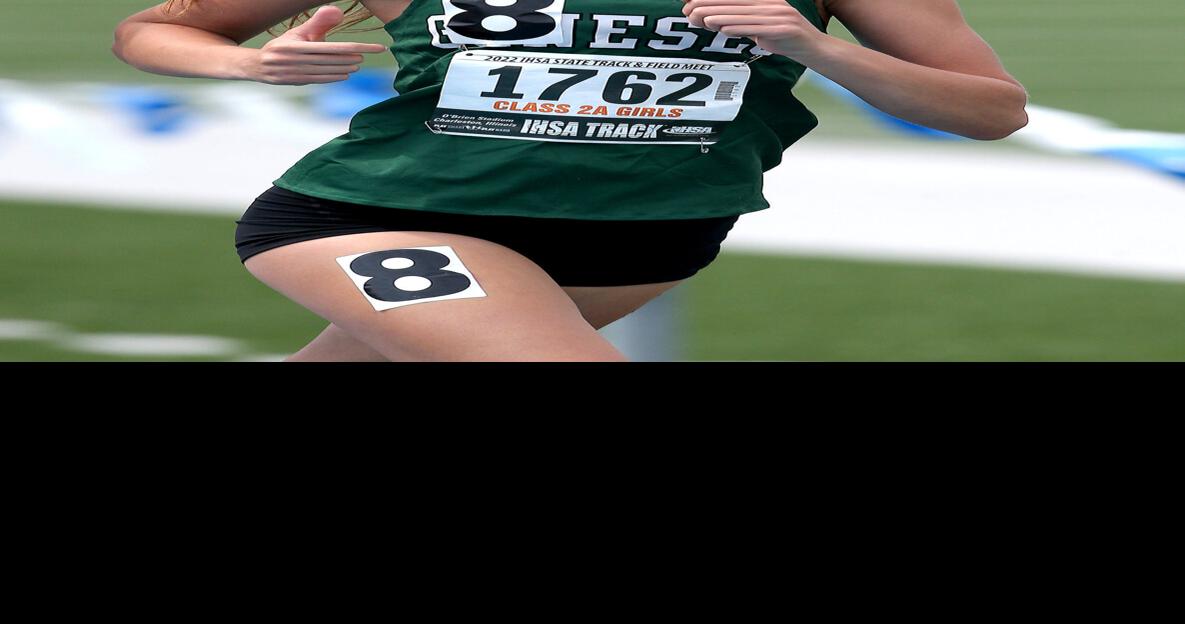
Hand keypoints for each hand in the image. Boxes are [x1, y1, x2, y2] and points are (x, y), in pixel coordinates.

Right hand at [246, 5, 387, 84]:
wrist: (257, 65)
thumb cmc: (283, 46)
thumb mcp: (298, 33)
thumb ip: (318, 23)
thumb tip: (338, 11)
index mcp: (297, 46)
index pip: (333, 47)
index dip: (355, 47)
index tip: (371, 47)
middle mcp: (296, 60)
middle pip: (331, 60)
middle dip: (350, 57)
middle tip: (365, 54)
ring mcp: (296, 73)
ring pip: (326, 71)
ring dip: (344, 68)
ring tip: (357, 64)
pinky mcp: (296, 82)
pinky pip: (319, 79)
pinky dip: (333, 77)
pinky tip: (345, 74)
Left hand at [681, 0, 825, 60]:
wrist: (815, 50)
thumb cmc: (784, 40)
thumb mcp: (761, 29)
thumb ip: (740, 24)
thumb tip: (713, 22)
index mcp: (766, 1)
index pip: (734, 0)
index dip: (712, 1)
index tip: (690, 4)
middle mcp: (772, 5)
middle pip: (735, 4)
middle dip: (710, 7)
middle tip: (688, 11)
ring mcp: (780, 16)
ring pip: (744, 16)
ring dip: (720, 17)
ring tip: (701, 19)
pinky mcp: (785, 30)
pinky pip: (757, 28)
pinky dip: (739, 28)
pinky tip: (724, 29)